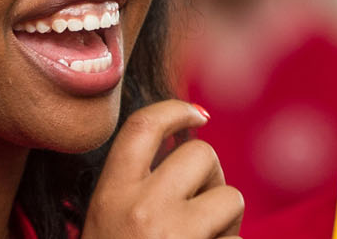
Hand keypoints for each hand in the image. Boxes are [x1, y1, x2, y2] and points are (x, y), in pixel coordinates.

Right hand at [82, 100, 243, 238]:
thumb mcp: (105, 222)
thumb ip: (135, 190)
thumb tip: (188, 160)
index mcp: (111, 197)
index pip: (143, 127)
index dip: (175, 109)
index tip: (197, 114)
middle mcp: (141, 210)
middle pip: (201, 153)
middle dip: (213, 176)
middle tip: (204, 207)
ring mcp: (175, 234)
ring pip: (231, 197)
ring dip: (227, 220)